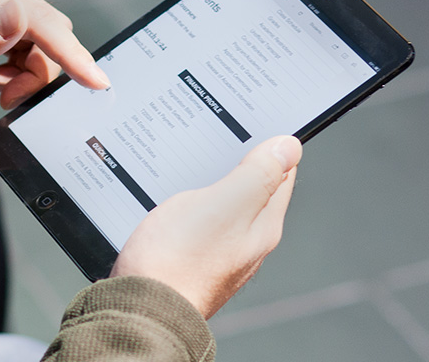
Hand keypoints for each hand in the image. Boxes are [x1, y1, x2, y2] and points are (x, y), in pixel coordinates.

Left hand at [0, 0, 110, 115]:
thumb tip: (19, 14)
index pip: (35, 17)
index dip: (70, 51)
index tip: (96, 82)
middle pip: (43, 25)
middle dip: (43, 67)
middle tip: (13, 100)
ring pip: (37, 35)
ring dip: (29, 70)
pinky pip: (23, 39)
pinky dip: (19, 66)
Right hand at [110, 136, 302, 318]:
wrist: (140, 307)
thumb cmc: (178, 260)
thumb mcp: (224, 204)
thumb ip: (257, 174)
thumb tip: (289, 146)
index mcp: (262, 226)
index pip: (281, 174)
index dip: (271, 144)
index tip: (253, 121)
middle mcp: (245, 241)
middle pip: (251, 188)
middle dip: (238, 159)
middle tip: (218, 134)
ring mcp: (217, 250)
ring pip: (221, 203)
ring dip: (210, 180)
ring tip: (191, 159)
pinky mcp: (188, 255)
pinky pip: (196, 219)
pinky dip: (188, 200)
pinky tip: (171, 194)